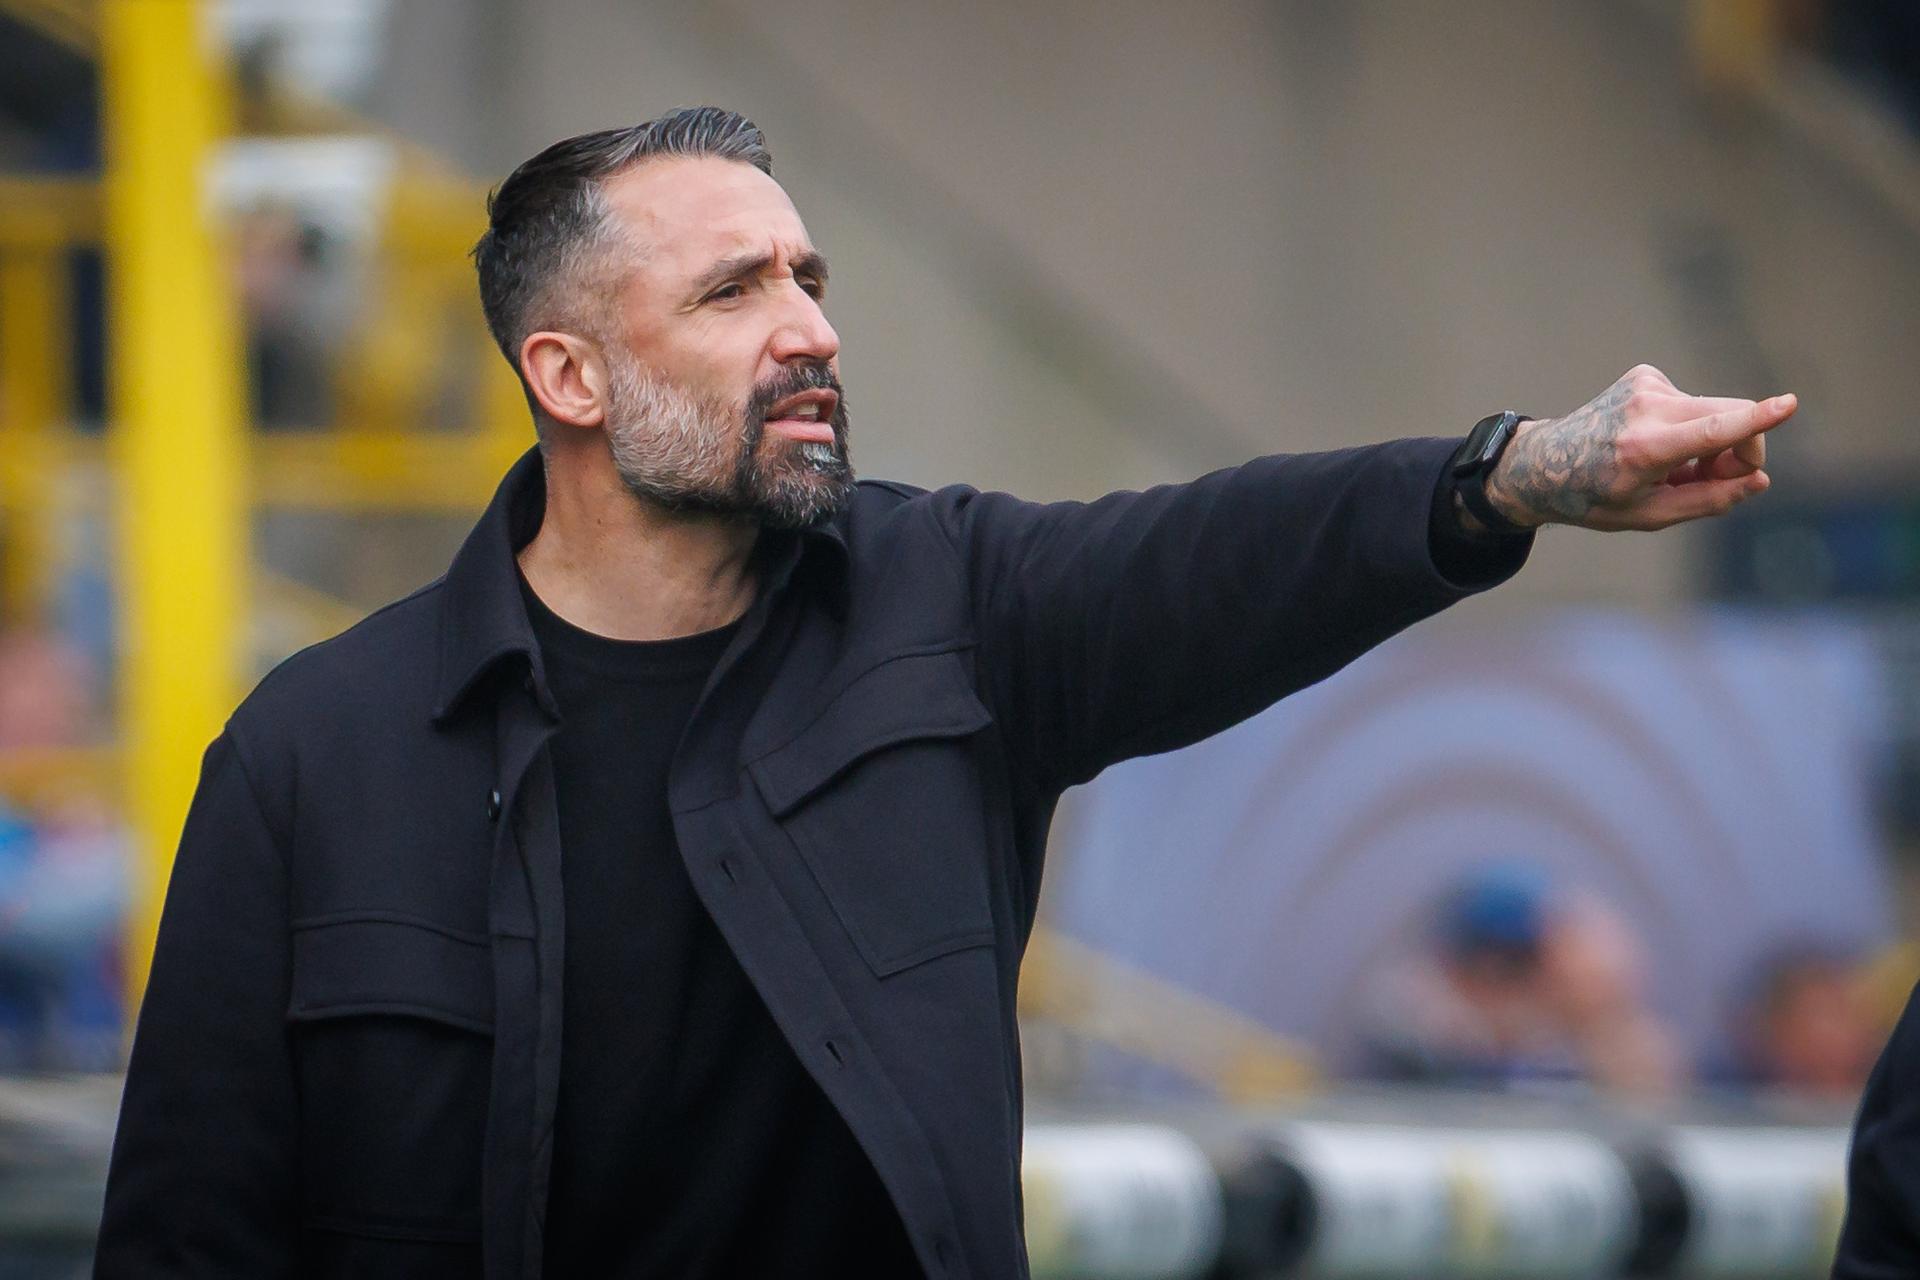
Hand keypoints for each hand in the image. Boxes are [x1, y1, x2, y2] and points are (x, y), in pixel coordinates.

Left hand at [1484, 364, 1795, 530]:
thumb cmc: (1594, 497)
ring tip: (1669, 467)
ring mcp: (1645, 386)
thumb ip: (1709, 500)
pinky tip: (1653, 443)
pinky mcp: (1645, 375)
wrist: (1543, 464)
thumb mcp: (1650, 515)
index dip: (1755, 421)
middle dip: (1740, 451)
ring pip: (1717, 410)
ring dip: (1710, 441)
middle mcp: (1646, 410)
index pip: (1711, 432)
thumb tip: (1760, 481)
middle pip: (1732, 418)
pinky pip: (1693, 403)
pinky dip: (1687, 425)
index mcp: (1644, 449)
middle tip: (1714, 481)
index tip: (1789, 404)